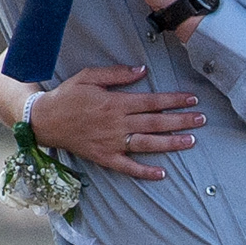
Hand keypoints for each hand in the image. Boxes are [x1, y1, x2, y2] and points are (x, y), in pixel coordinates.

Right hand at [23, 65, 201, 179]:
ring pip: (147, 144)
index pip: (152, 102)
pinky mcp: (104, 157)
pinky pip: (127, 167)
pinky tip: (162, 174)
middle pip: (155, 123)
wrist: (44, 120)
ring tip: (191, 141)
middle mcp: (116, 124)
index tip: (192, 100)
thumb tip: (142, 70)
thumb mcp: (89, 76)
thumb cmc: (67, 95)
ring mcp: (111, 142)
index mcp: (115, 103)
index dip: (174, 101)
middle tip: (201, 120)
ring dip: (170, 143)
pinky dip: (144, 172)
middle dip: (181, 121)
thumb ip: (116, 74)